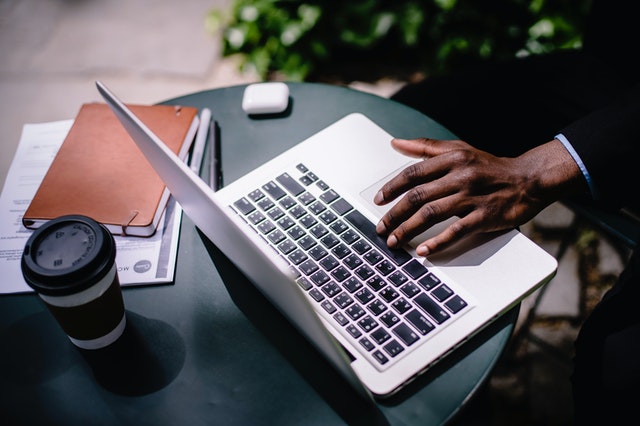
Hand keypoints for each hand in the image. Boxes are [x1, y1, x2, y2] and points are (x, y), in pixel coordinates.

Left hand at [374, 137, 584, 255]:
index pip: (413, 173)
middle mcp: (460, 175)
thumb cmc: (489, 167)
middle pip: (418, 196)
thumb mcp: (459, 150)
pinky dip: (438, 241)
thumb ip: (425, 147)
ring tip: (394, 242)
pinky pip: (456, 230)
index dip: (392, 188)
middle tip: (381, 228)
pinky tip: (423, 251)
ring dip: (409, 229)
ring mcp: (472, 196)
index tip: (378, 201)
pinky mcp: (485, 216)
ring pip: (432, 213)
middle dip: (395, 214)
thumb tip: (395, 143)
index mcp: (452, 158)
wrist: (529, 179)